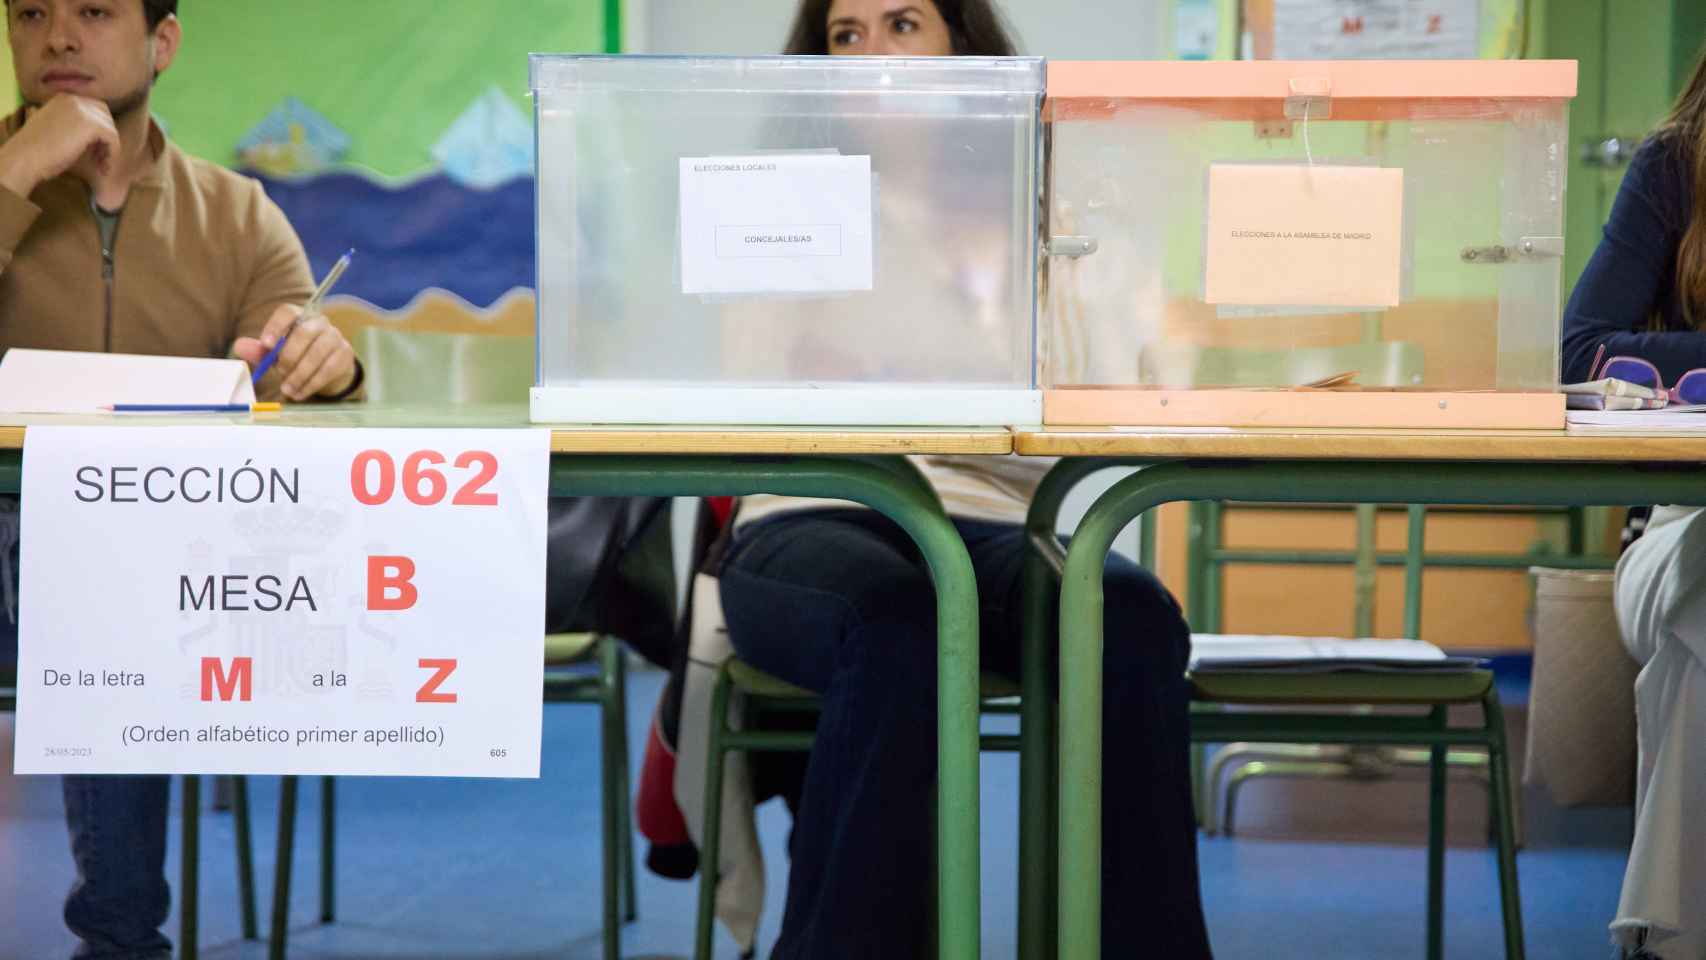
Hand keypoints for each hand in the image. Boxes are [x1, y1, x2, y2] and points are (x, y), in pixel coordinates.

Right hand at [0, 95, 123, 208]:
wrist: (25, 157)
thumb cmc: (36, 150)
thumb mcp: (56, 129)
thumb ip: (73, 124)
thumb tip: (97, 136)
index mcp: (63, 98)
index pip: (93, 108)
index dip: (98, 130)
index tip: (95, 150)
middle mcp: (74, 99)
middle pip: (105, 116)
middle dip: (106, 137)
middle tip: (100, 158)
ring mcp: (82, 109)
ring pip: (110, 128)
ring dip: (109, 148)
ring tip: (101, 165)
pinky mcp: (91, 124)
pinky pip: (112, 138)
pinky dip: (112, 154)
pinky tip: (103, 167)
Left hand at [233, 303, 358, 400]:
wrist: (327, 367)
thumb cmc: (298, 356)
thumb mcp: (276, 353)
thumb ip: (259, 350)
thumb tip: (239, 347)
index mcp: (299, 316)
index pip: (287, 312)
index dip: (276, 327)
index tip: (266, 345)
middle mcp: (319, 322)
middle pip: (304, 333)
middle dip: (289, 356)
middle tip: (279, 373)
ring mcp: (335, 336)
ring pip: (317, 353)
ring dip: (300, 374)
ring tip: (287, 389)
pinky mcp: (345, 354)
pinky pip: (329, 369)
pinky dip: (312, 383)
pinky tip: (300, 392)